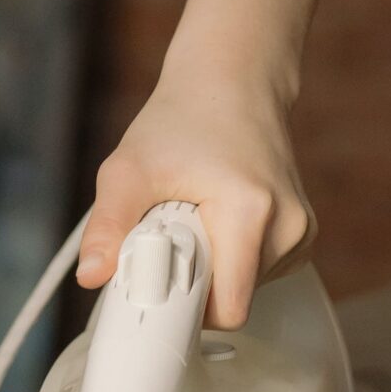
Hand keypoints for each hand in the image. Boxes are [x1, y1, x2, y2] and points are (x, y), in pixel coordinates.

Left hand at [77, 67, 314, 330]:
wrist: (231, 81)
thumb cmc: (181, 119)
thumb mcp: (129, 168)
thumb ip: (109, 224)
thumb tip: (90, 276)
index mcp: (251, 212)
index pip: (228, 308)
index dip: (185, 310)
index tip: (152, 286)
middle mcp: (287, 227)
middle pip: (233, 301)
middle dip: (192, 285)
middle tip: (164, 239)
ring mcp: (300, 232)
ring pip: (244, 290)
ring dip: (210, 270)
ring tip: (191, 221)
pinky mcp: (300, 234)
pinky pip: (256, 275)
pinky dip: (228, 260)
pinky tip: (213, 222)